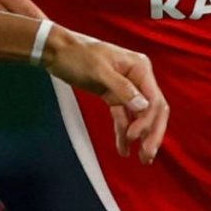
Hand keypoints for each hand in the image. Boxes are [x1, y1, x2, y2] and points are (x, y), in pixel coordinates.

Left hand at [42, 29, 167, 163]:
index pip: (154, 100)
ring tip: (142, 159)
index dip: (148, 122)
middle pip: (153, 110)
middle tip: (147, 157)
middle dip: (151, 134)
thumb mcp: (98, 71)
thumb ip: (122, 89)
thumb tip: (143, 107)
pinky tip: (123, 149)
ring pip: (140, 117)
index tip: (135, 137)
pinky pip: (123, 117)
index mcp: (140, 67)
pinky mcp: (114, 95)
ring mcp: (127, 88)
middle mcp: (138, 78)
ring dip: (141, 137)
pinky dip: (123, 133)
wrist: (56, 51)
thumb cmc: (77, 55)